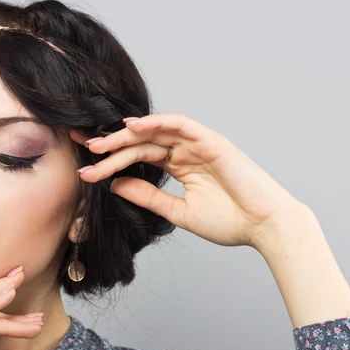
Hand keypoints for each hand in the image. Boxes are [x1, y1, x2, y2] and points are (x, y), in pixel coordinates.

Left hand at [70, 113, 304, 247]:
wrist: (265, 227)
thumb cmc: (230, 222)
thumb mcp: (178, 212)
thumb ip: (148, 196)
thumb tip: (116, 184)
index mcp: (179, 167)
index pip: (139, 157)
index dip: (112, 161)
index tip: (86, 171)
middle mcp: (186, 152)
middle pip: (142, 142)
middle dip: (112, 146)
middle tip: (85, 151)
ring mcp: (199, 144)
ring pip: (156, 132)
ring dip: (127, 134)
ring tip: (100, 142)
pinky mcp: (212, 140)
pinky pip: (180, 124)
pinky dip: (157, 122)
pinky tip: (132, 126)